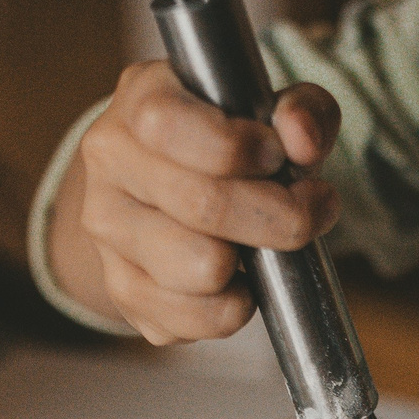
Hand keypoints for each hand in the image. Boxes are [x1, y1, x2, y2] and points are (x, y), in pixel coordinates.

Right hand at [50, 61, 342, 344]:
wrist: (159, 189)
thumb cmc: (226, 142)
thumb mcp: (269, 109)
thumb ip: (302, 111)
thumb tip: (302, 137)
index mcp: (141, 98)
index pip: (169, 127)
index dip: (237, 149)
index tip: (277, 158)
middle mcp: (110, 162)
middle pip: (201, 205)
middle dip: (279, 217)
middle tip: (311, 213)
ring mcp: (108, 230)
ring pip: (200, 269)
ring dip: (255, 267)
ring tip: (267, 246)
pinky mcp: (121, 288)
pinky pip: (192, 319)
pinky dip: (234, 308)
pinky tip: (241, 282)